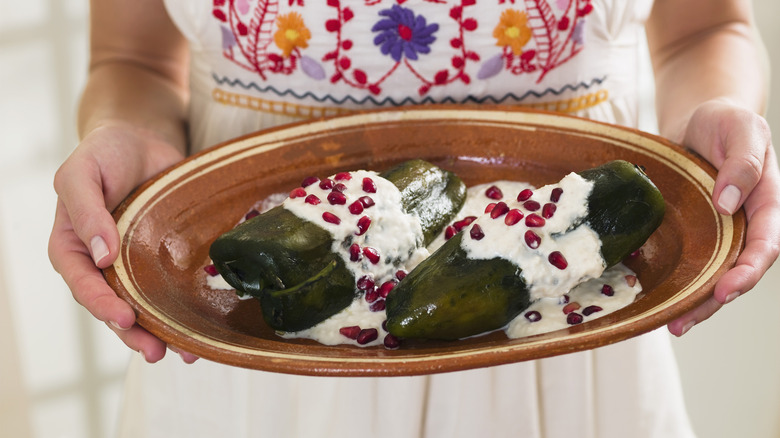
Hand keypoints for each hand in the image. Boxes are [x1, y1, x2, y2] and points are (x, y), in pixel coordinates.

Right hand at [48, 122, 196, 362]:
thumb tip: (100, 255)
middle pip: (112, 305)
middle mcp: (101, 262)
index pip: (81, 282)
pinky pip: (170, 287)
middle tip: (156, 352)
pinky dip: (182, 308)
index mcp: (72, 245)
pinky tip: (201, 327)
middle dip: (132, 332)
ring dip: (160, 331)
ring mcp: (132, 262)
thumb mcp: (81, 173)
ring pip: (143, 304)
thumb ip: (85, 210)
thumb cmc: (103, 152)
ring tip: (183, 353)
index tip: (124, 318)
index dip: (100, 303)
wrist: (141, 138)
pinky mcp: (162, 258)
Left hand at [667, 99, 779, 335]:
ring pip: (708, 273)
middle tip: (683, 322)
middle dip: (713, 301)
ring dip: (692, 301)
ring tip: (670, 325)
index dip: (748, 271)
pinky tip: (654, 298)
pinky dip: (673, 279)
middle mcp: (741, 224)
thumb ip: (742, 162)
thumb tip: (729, 203)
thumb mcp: (741, 129)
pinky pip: (685, 259)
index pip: (764, 245)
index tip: (727, 289)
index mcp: (765, 203)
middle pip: (734, 271)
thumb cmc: (726, 119)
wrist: (699, 117)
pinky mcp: (690, 230)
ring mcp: (716, 230)